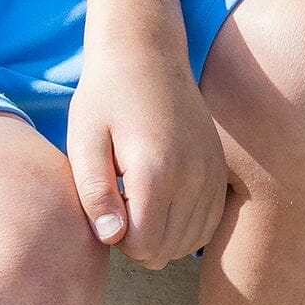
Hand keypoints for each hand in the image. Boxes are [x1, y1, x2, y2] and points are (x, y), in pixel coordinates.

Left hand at [65, 33, 229, 268]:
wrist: (148, 53)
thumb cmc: (106, 96)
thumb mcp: (84, 141)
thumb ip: (94, 193)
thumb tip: (111, 238)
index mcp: (156, 170)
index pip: (143, 245)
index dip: (116, 238)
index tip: (105, 205)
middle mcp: (194, 176)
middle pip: (166, 251)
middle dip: (136, 240)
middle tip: (119, 202)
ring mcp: (213, 173)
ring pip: (188, 243)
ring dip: (160, 234)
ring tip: (139, 200)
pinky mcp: (221, 170)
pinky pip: (208, 224)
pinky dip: (184, 226)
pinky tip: (161, 202)